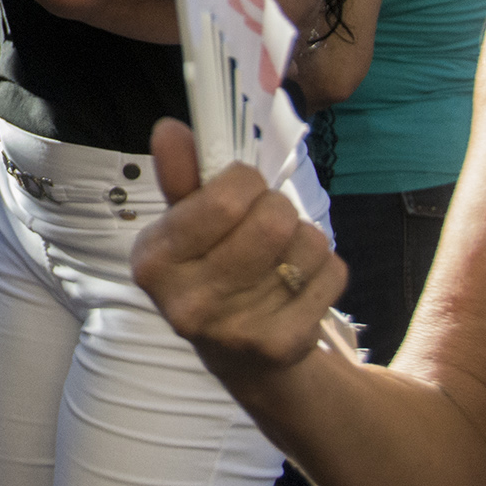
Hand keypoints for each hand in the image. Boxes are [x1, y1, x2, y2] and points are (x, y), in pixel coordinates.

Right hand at [132, 118, 347, 382]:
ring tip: (282, 252)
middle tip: (266, 219)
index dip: (244, 180)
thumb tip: (169, 127)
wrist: (240, 359)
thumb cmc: (209, 270)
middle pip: (272, 220)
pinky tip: (299, 281)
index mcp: (155, 262)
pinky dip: (325, 267)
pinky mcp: (283, 345)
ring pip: (306, 243)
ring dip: (303, 236)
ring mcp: (237, 329)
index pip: (223, 200)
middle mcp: (189, 302)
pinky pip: (330, 274)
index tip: (241, 185)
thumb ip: (180, 173)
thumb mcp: (184, 224)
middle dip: (277, 206)